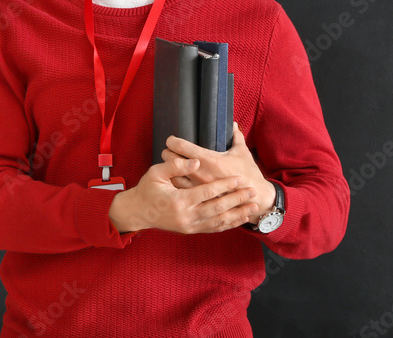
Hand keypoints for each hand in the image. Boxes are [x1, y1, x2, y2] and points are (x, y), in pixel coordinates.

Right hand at [108, 156, 257, 233]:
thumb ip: (175, 166)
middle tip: (252, 191)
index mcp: (179, 201)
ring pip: (219, 221)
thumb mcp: (156, 173)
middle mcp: (187, 216)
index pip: (207, 192)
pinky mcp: (191, 231)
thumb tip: (195, 162)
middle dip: (237, 200)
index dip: (224, 185)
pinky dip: (229, 224)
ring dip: (237, 214)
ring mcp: (190, 226)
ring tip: (253, 207)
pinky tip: (240, 218)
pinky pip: (214, 228)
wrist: (138, 212)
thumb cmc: (148, 189)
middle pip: (218, 208)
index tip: (239, 178)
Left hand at [160, 122, 276, 223]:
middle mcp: (200, 173)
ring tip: (170, 165)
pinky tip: (174, 179)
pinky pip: (178, 190)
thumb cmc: (248, 173)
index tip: (171, 139)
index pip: (182, 146)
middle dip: (167, 154)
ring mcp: (198, 187)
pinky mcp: (198, 198)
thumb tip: (232, 123)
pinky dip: (174, 182)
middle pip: (171, 160)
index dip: (173, 140)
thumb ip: (236, 136)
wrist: (254, 198)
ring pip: (172, 176)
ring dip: (168, 169)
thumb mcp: (242, 152)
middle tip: (169, 151)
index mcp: (209, 159)